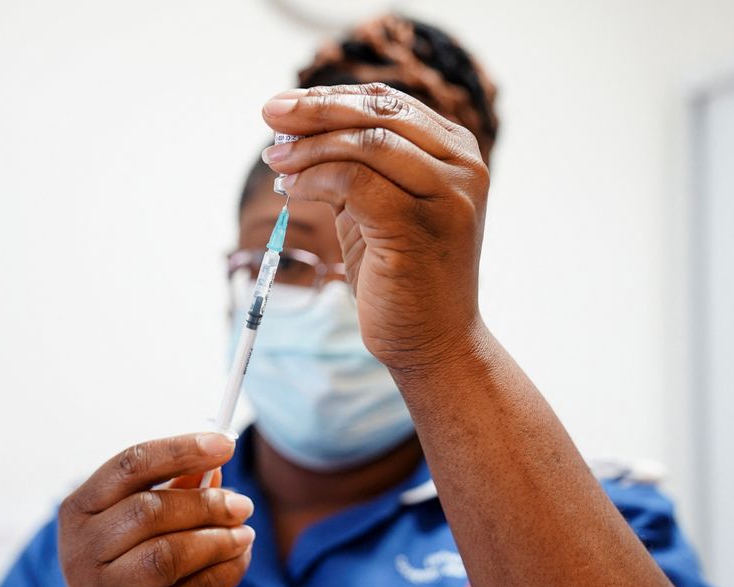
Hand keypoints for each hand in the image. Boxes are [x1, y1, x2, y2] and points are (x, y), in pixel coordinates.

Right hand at [33, 433, 253, 586]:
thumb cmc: (128, 560)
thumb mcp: (139, 518)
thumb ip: (176, 488)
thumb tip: (216, 464)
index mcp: (80, 508)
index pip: (130, 465)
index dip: (181, 450)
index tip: (226, 443)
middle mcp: (83, 550)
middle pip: (150, 511)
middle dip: (207, 503)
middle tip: (242, 504)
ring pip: (170, 555)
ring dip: (219, 540)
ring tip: (244, 534)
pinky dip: (227, 571)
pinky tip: (238, 559)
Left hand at [261, 83, 489, 371]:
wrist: (435, 343)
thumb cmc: (403, 277)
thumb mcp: (380, 208)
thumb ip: (355, 167)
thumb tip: (294, 130)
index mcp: (456, 154)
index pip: (388, 103)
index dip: (331, 96)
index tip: (285, 106)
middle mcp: (462, 167)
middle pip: (378, 113)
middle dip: (314, 110)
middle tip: (270, 115)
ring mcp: (447, 195)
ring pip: (365, 144)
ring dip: (309, 147)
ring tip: (276, 161)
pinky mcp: (419, 226)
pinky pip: (355, 182)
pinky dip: (315, 179)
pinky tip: (292, 188)